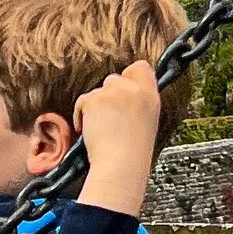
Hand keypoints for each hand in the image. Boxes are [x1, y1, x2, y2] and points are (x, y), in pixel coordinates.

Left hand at [74, 58, 162, 216]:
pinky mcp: (95, 100)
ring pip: (97, 90)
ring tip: (102, 128)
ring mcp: (114, 93)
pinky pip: (82, 101)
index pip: (141, 67)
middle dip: (108, 96)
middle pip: (114, 78)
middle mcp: (134, 90)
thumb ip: (138, 103)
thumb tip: (124, 96)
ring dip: (95, 107)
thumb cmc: (132, 154)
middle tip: (109, 118)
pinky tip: (90, 131)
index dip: (129, 76)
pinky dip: (81, 115)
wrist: (120, 166)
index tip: (123, 90)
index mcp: (151, 97)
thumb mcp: (147, 123)